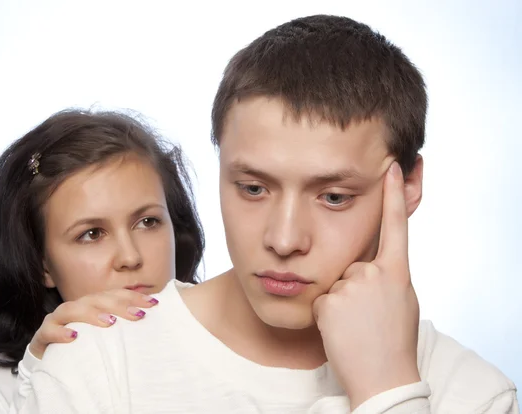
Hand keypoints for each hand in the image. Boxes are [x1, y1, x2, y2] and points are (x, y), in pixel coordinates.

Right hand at [29, 289, 157, 358]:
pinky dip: (60, 332)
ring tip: (109, 323)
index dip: (134, 297)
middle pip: (96, 299)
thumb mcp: (106, 335)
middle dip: (118, 305)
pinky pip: (48, 330)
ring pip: (71, 309)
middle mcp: (76, 307)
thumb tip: (151, 318)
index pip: (114, 295)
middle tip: (137, 315)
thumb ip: (124, 325)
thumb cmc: (83, 346)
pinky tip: (73, 336)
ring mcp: (57, 319)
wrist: (50, 361)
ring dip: (91, 314)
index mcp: (92, 304)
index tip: (154, 303)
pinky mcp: (42, 335)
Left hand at [313, 162, 419, 409]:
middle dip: (353, 286)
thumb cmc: (394, 341)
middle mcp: (374, 273)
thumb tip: (374, 264)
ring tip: (355, 326)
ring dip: (340, 302)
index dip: (392, 196)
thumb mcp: (401, 301)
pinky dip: (328, 315)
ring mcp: (351, 286)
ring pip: (335, 283)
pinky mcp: (329, 301)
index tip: (390, 167)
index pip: (395, 226)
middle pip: (351, 264)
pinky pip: (322, 301)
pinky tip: (342, 330)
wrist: (382, 378)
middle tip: (366, 315)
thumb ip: (387, 276)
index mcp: (397, 272)